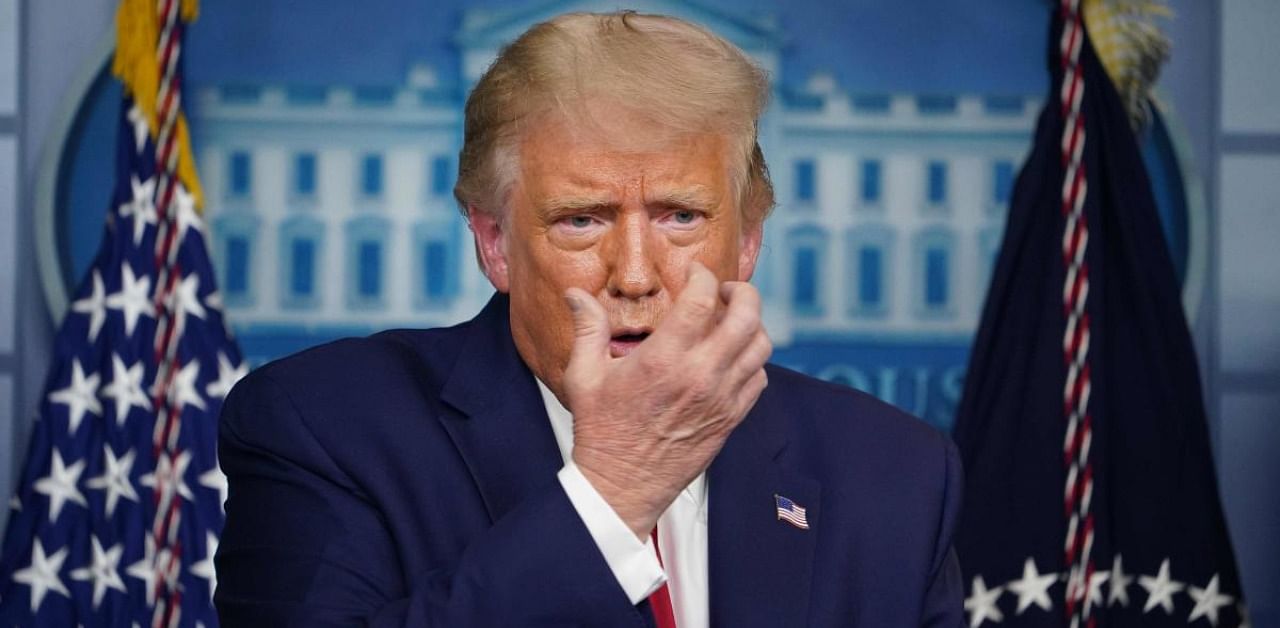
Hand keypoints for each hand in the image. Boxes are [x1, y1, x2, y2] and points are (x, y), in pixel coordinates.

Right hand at [563, 263, 770, 538]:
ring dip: (751, 324)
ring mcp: (721, 399)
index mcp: (663, 360)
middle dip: (742, 292)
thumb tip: (575, 294)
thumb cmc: (600, 430)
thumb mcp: (584, 375)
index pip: (701, 298)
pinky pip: (759, 378)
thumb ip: (587, 328)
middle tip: (724, 290)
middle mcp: (700, 376)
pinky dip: (753, 359)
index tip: (693, 272)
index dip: (702, 275)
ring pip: (760, 346)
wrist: (622, 486)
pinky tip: (732, 356)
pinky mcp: (730, 418)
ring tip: (732, 320)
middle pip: (746, 316)